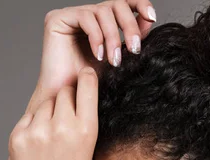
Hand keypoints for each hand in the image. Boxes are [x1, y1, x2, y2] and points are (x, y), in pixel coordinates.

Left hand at [9, 68, 97, 159]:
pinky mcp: (19, 135)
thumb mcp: (88, 150)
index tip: (85, 77)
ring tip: (52, 137)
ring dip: (49, 112)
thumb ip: (83, 120)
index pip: (86, 84)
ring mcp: (38, 130)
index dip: (86, 79)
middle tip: (67, 117)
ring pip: (45, 103)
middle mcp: (62, 126)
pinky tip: (40, 146)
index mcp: (86, 130)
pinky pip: (30, 117)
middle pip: (64, 91)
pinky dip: (35, 126)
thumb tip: (77, 89)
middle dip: (66, 100)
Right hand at [38, 1, 155, 93]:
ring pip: (102, 11)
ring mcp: (72, 16)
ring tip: (113, 60)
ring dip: (113, 37)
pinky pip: (85, 18)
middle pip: (116, 4)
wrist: (67, 100)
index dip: (139, 5)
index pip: (124, 4)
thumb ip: (131, 40)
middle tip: (135, 49)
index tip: (152, 17)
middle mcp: (88, 16)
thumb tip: (149, 20)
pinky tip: (99, 56)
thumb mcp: (118, 60)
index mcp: (102, 23)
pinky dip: (96, 36)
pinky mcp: (57, 19)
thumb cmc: (90, 85)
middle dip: (129, 25)